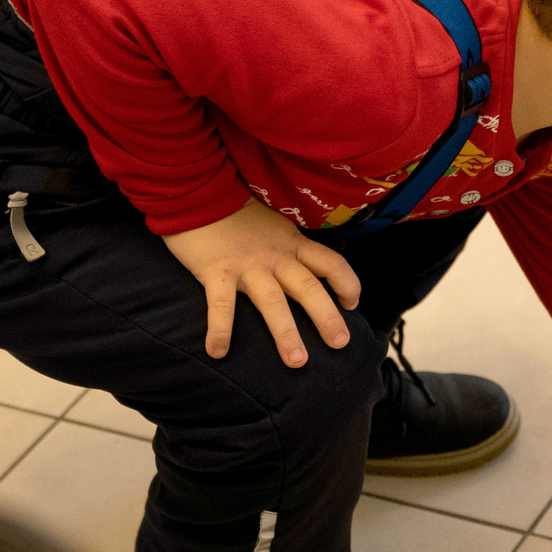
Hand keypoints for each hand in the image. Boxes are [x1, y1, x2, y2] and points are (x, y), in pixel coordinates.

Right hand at [159, 198, 361, 365]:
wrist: (198, 189)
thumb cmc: (235, 211)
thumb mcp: (274, 225)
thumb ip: (288, 246)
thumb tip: (303, 269)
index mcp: (292, 243)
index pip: (331, 263)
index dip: (348, 284)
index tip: (352, 304)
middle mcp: (275, 257)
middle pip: (309, 288)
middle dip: (327, 318)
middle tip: (341, 344)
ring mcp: (247, 265)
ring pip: (273, 303)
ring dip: (286, 334)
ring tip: (298, 362)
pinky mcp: (216, 270)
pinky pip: (220, 305)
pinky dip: (220, 329)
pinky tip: (218, 353)